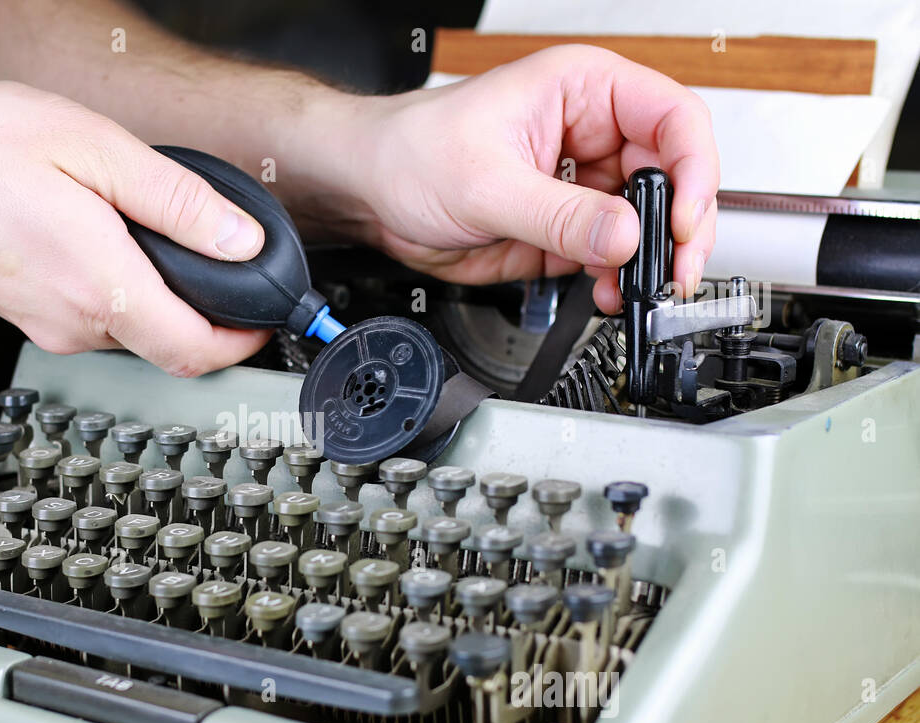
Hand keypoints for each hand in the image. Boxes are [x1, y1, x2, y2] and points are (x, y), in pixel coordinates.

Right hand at [0, 81, 270, 375]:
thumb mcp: (97, 151)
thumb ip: (178, 203)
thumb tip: (241, 242)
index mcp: (103, 289)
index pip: (197, 351)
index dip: (243, 342)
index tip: (263, 318)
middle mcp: (75, 324)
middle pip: (169, 346)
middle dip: (206, 318)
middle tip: (223, 271)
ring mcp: (47, 327)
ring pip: (131, 334)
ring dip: (158, 301)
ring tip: (154, 241)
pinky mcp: (27, 319)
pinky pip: (94, 321)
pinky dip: (119, 294)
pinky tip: (104, 243)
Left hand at [318, 45, 719, 313]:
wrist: (368, 193)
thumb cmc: (410, 152)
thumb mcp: (487, 183)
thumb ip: (559, 215)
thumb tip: (624, 235)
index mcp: (582, 91)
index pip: (673, 119)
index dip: (693, 171)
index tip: (685, 220)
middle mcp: (590, 134)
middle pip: (671, 177)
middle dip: (679, 228)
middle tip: (674, 270)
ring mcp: (579, 184)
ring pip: (644, 223)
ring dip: (648, 261)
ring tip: (635, 288)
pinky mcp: (563, 229)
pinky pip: (608, 254)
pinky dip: (615, 277)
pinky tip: (608, 291)